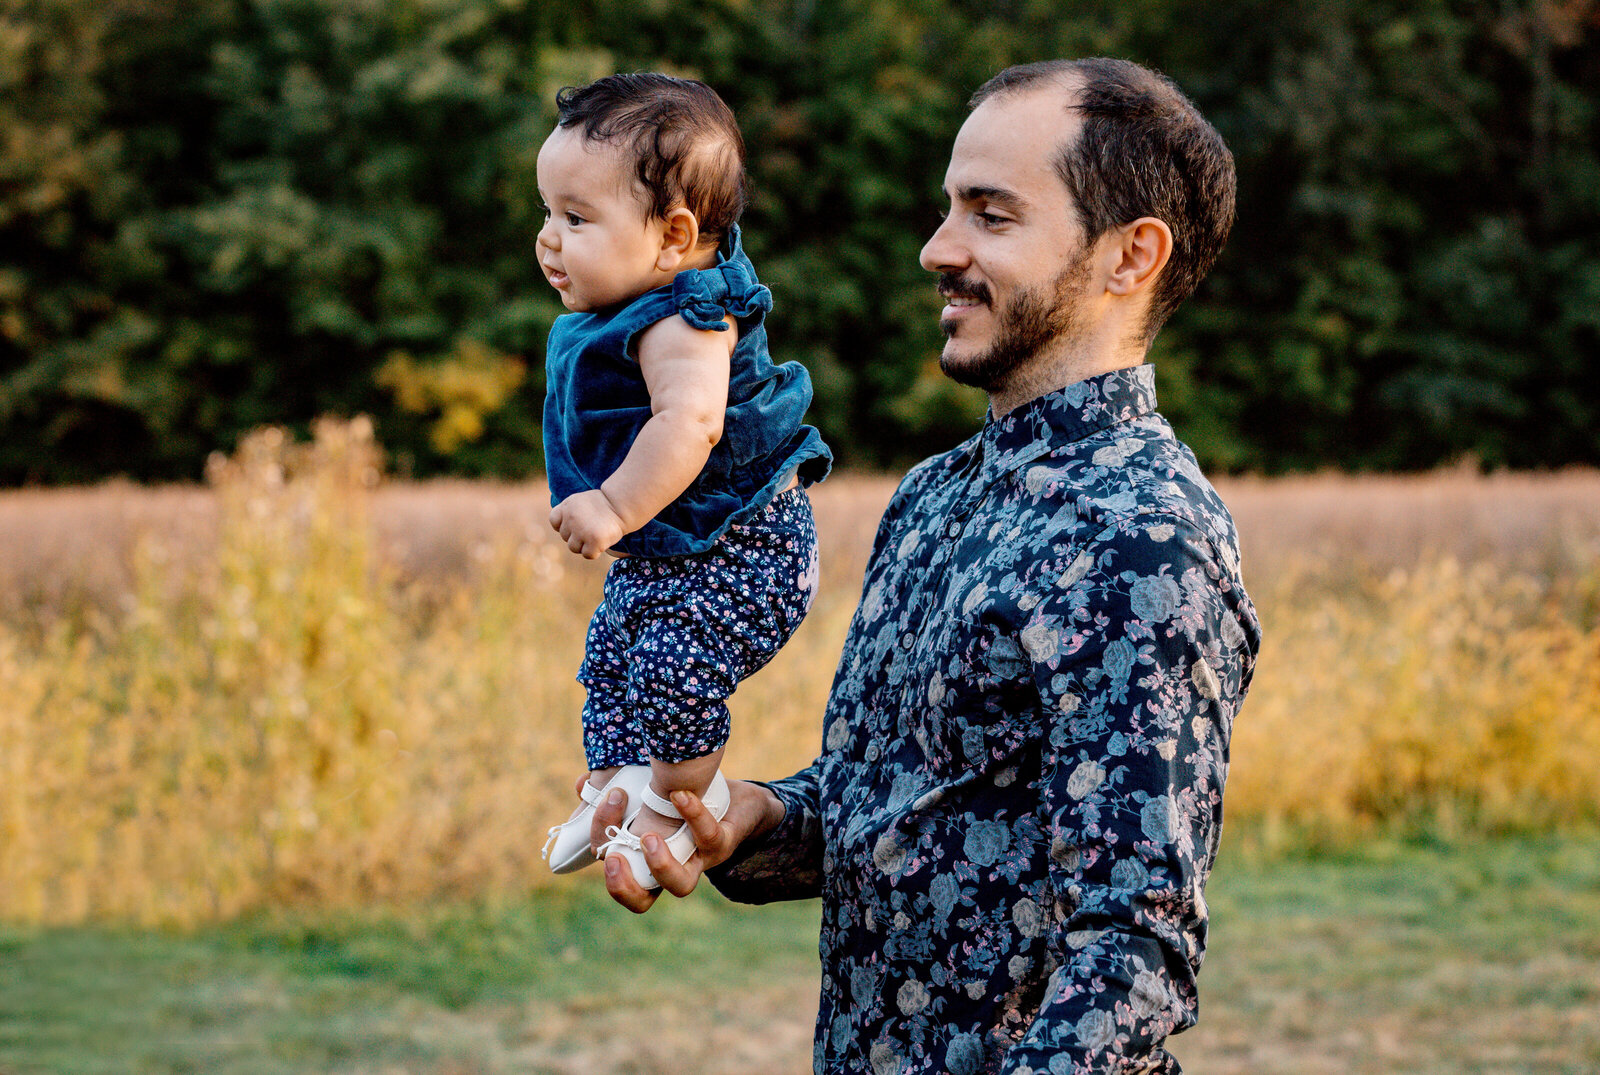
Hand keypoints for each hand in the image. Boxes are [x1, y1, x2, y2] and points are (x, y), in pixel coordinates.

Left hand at [550, 489, 625, 557]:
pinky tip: (603, 540)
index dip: (565, 525)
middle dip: (577, 535)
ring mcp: (581, 531)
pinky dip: (595, 551)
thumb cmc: (604, 504)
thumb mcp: (581, 501)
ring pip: (573, 548)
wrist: (622, 505)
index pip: (554, 522)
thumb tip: (562, 530)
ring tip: (597, 534)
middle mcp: (571, 519)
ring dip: (584, 545)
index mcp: (566, 507)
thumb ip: (569, 513)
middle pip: (565, 537)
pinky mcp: (594, 541)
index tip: (577, 523)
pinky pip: (587, 554)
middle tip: (592, 527)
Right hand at [587, 776, 782, 912]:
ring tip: (648, 838)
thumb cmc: (688, 796)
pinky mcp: (724, 843)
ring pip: (680, 885)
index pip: (615, 871)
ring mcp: (698, 860)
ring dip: (660, 866)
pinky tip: (680, 795)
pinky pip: (708, 837)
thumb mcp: (647, 790)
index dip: (602, 847)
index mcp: (646, 859)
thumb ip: (615, 791)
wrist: (739, 799)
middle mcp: (671, 867)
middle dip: (622, 886)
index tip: (605, 802)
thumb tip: (581, 784)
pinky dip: (693, 817)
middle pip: (641, 900)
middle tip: (614, 857)